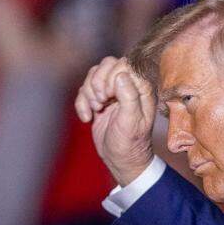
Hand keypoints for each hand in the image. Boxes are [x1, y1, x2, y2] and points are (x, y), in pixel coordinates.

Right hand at [76, 56, 155, 184]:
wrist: (120, 160)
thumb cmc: (131, 144)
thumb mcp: (131, 122)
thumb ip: (129, 97)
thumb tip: (120, 75)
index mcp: (142, 89)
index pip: (125, 64)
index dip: (112, 76)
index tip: (110, 97)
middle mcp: (128, 87)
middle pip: (107, 64)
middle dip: (98, 82)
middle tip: (101, 103)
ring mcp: (113, 92)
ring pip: (94, 75)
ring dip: (89, 92)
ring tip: (95, 110)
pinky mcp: (99, 100)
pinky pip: (84, 89)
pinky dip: (81, 103)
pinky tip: (87, 118)